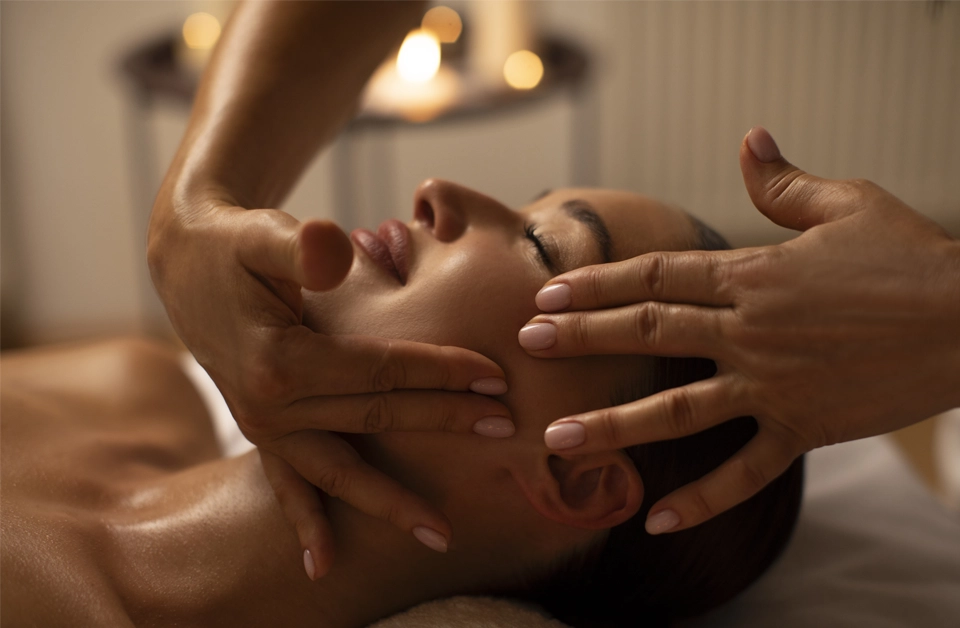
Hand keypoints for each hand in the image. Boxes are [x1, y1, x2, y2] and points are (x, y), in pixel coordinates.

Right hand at [148, 197, 510, 577]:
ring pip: (340, 472)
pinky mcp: (263, 433)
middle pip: (377, 420)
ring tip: (441, 535)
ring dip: (391, 502)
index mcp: (280, 361)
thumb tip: (335, 245)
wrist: (186, 265)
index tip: (495, 375)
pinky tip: (324, 566)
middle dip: (444, 422)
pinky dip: (307, 523)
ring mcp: (265, 427)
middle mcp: (270, 405)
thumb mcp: (260, 234)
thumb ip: (299, 245)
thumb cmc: (233, 246)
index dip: (441, 371)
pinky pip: (289, 485)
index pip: (381, 371)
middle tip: (504, 428)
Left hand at [520, 127, 959, 533]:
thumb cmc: (912, 259)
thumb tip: (749, 140)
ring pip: (679, 407)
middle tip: (525, 345)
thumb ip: (785, 183)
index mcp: (754, 274)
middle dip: (582, 337)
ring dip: (615, 423)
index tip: (548, 293)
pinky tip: (656, 522)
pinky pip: (745, 472)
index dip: (597, 282)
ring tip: (558, 438)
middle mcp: (750, 331)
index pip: (656, 275)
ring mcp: (773, 385)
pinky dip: (702, 499)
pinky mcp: (805, 429)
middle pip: (649, 331)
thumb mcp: (848, 205)